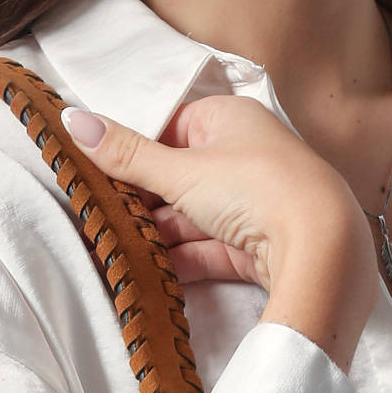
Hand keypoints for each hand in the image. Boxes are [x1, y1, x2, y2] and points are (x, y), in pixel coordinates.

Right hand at [59, 93, 374, 293]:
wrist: (320, 248)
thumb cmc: (255, 188)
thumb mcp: (181, 169)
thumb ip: (126, 154)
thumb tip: (71, 118)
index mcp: (231, 120)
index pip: (173, 128)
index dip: (139, 152)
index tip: (103, 175)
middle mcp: (246, 156)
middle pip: (181, 178)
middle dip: (145, 202)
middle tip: (102, 220)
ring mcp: (255, 205)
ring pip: (194, 218)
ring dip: (159, 236)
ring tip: (117, 251)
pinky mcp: (259, 248)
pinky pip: (211, 251)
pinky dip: (182, 261)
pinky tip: (150, 274)